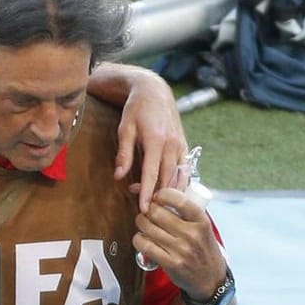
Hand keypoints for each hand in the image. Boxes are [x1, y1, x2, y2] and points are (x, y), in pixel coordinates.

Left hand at [115, 76, 187, 211]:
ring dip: (170, 193)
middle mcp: (172, 144)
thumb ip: (124, 154)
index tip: (144, 209)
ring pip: (179, 177)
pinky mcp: (184, 146)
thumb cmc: (136, 110)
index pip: (152, 173)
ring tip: (156, 204)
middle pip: (168, 179)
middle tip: (148, 212)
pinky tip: (170, 193)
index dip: (148, 193)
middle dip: (159, 197)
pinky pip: (185, 170)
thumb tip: (119, 176)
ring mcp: (181, 145)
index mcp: (156, 140)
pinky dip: (179, 183)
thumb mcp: (125, 129)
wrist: (155, 92)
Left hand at [133, 188, 223, 299]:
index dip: (161, 194)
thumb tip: (157, 192)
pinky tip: (142, 239)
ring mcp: (181, 249)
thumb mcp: (202, 226)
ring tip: (144, 225)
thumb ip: (185, 211)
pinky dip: (138, 239)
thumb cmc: (202, 248)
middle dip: (146, 210)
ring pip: (147, 227)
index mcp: (201, 220)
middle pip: (155, 212)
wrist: (210, 279)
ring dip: (140, 224)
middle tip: (146, 212)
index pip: (178, 198)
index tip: (157, 197)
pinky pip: (144, 245)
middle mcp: (192, 234)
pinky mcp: (170, 263)